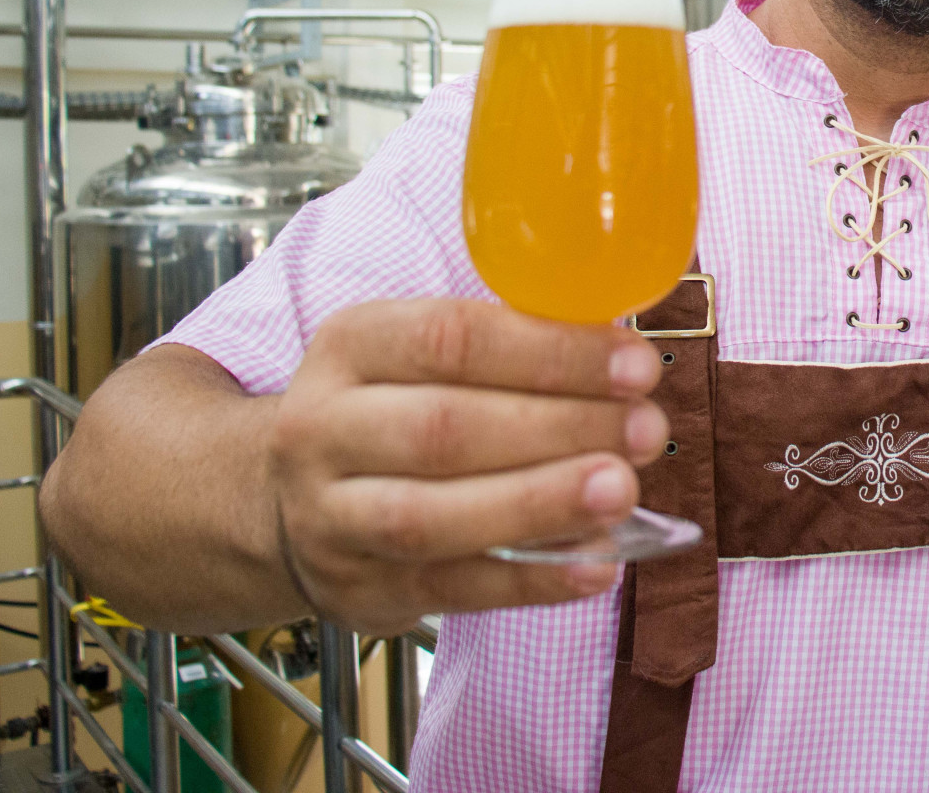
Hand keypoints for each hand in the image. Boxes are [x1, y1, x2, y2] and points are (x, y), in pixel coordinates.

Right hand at [267, 298, 666, 634]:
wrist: (284, 501)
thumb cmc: (391, 410)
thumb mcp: (420, 355)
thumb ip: (510, 347)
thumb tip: (622, 357)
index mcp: (352, 346)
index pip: (452, 339)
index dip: (552, 352)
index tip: (635, 364)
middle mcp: (325, 429)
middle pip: (444, 430)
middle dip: (559, 428)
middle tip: (644, 430)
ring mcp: (333, 518)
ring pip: (434, 517)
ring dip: (541, 504)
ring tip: (622, 491)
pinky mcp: (361, 590)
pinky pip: (453, 590)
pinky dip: (533, 580)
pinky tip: (597, 561)